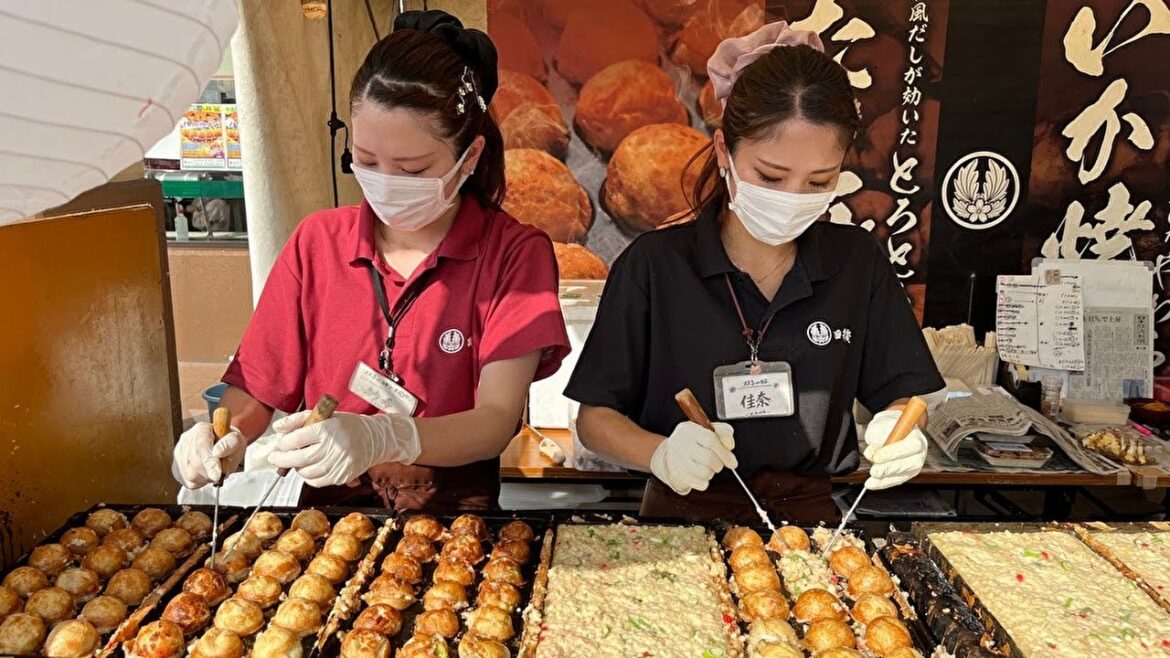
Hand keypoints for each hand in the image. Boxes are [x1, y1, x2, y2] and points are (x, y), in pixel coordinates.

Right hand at [171, 422, 246, 488]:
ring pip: (189, 473)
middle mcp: (187, 439)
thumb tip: (217, 452)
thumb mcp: (237, 440)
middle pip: (194, 462)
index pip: (201, 446)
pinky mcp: (177, 465)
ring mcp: (179, 452)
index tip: (217, 475)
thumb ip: (230, 444)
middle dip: (210, 471)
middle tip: (220, 472)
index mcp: (202, 429)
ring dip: (205, 477)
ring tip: (213, 470)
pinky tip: (205, 474)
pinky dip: (198, 481)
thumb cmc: (230, 443)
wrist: (223, 445)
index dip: (209, 462)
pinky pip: (186, 480)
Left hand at [267, 411, 421, 487]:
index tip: (281, 444)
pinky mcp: (342, 476)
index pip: (297, 439)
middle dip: (282, 459)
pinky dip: (309, 476)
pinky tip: (310, 467)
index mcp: (328, 429)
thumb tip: (278, 428)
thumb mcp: (324, 415)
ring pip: (306, 472)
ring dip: (296, 467)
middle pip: (299, 458)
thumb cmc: (348, 426)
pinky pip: (317, 481)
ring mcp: (339, 464)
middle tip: (275, 458)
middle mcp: (334, 447)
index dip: (284, 443)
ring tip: (297, 460)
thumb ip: (298, 420)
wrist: (375, 439)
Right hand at [650, 421, 736, 495]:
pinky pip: (700, 484)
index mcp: (688, 429)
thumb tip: (729, 444)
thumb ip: (722, 433)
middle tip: (718, 464)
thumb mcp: (706, 431)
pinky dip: (704, 481)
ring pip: (705, 473)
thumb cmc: (692, 443)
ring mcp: (676, 460)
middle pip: (709, 458)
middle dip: (719, 464)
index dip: (724, 452)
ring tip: (705, 467)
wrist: (670, 455)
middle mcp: (679, 444)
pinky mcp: (676, 476)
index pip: (710, 440)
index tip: (732, 461)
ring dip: (711, 473)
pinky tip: (698, 474)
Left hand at [862, 409, 927, 489]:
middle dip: (889, 469)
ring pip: (903, 475)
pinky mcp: (908, 474)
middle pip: (909, 464)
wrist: (895, 429)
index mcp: (917, 437)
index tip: (877, 457)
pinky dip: (883, 483)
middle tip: (874, 471)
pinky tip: (873, 484)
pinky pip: (897, 480)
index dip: (893, 453)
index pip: (910, 446)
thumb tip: (870, 453)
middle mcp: (919, 452)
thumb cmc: (890, 427)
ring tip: (872, 480)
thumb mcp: (881, 426)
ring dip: (885, 479)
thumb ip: (877, 438)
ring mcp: (915, 464)